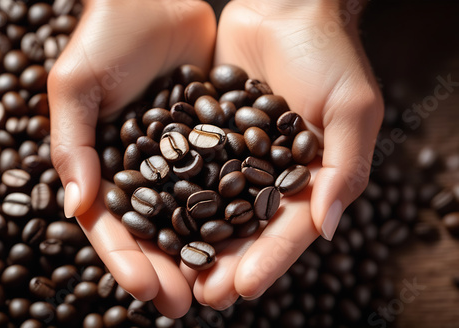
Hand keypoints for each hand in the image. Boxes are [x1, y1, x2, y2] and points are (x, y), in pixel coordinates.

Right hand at [48, 0, 215, 317]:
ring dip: (208, 252)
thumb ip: (73, 143)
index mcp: (107, 165)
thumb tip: (76, 206)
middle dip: (171, 269)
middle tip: (190, 305)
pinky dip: (236, 208)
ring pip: (195, 214)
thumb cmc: (106, 35)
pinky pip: (227, 179)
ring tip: (225, 285)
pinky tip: (250, 236)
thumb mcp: (76, 85)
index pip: (112, 226)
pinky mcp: (216, 138)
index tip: (149, 289)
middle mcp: (147, 169)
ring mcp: (183, 157)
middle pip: (158, 231)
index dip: (127, 260)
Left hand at [184, 0, 383, 308]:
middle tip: (203, 295)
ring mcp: (236, 157)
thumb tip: (330, 227)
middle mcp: (270, 174)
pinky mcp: (207, 136)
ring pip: (215, 208)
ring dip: (196, 240)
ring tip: (175, 272)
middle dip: (227, 262)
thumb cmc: (328, 54)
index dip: (270, 260)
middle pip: (248, 229)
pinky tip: (156, 219)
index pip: (290, 229)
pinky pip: (191, 170)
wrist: (286, 7)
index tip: (244, 288)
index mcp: (309, 177)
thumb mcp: (351, 108)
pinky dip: (175, 195)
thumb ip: (344, 168)